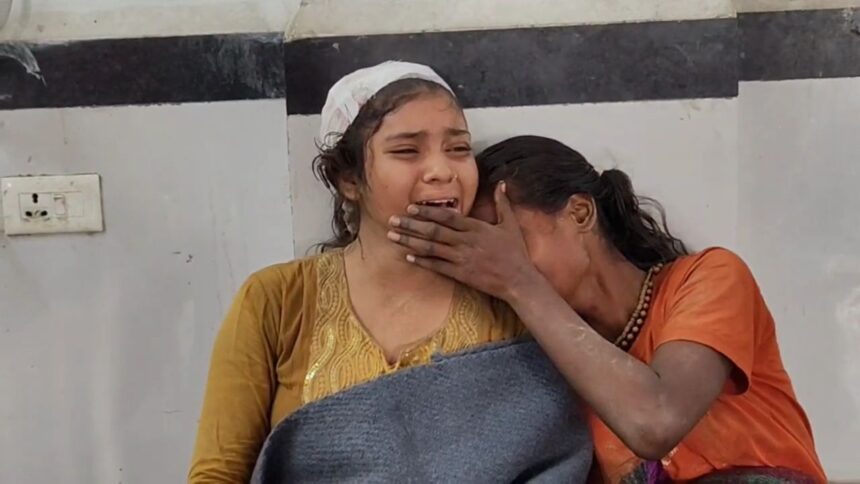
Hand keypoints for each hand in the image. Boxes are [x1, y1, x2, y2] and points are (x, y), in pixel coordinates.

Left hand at [387, 183, 541, 301]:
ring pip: (430, 248)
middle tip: (392, 220)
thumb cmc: (515, 252)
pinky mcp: (461, 274)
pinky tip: (407, 256)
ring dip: (409, 241)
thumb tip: (501, 184)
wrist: (518, 280)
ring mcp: (461, 258)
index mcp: (476, 227)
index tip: (410, 208)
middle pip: (433, 231)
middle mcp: (466, 241)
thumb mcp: (510, 224)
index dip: (427, 212)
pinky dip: (421, 261)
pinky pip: (437, 266)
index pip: (446, 216)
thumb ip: (502, 203)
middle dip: (410, 225)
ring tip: (392, 236)